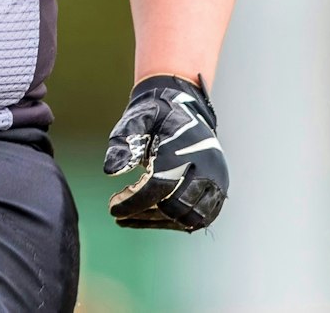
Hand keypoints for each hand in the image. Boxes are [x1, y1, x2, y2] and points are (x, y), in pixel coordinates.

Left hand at [104, 74, 227, 231]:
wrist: (186, 107)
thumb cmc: (157, 113)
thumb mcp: (137, 119)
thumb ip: (124, 142)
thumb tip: (110, 170)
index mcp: (183, 148)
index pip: (158, 186)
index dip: (134, 202)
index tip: (113, 210)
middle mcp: (206, 167)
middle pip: (174, 206)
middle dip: (144, 213)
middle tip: (119, 214)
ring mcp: (216, 181)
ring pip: (188, 218)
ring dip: (158, 222)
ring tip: (132, 218)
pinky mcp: (219, 192)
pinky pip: (198, 218)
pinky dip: (174, 222)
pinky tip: (151, 218)